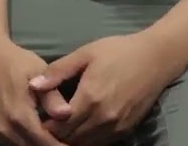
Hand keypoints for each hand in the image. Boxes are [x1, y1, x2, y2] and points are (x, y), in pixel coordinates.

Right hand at [0, 39, 71, 145]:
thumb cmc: (16, 62)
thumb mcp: (38, 72)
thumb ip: (52, 97)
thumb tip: (67, 114)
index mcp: (19, 116)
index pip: (46, 144)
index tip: (80, 143)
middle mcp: (8, 130)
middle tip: (74, 141)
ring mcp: (1, 133)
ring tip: (63, 139)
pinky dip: (33, 145)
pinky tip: (47, 138)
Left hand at [27, 32, 182, 145]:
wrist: (156, 58)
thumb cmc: (118, 51)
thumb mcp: (85, 54)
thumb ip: (57, 72)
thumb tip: (32, 85)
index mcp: (90, 98)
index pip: (59, 126)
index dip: (45, 127)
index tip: (36, 119)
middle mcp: (103, 118)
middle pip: (71, 139)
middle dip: (56, 135)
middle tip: (45, 125)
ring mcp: (116, 126)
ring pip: (86, 144)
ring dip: (71, 140)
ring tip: (60, 128)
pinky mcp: (127, 129)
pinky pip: (102, 143)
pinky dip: (88, 140)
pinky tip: (80, 129)